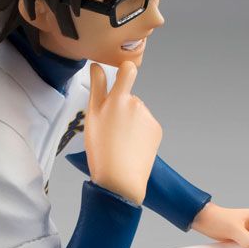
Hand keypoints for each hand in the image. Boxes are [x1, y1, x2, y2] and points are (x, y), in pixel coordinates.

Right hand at [85, 61, 161, 204]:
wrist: (121, 180)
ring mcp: (147, 117)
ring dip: (130, 122)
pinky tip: (132, 147)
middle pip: (127, 98)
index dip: (125, 69)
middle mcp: (135, 104)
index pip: (127, 71)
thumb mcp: (92, 118)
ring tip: (120, 143)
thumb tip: (97, 67)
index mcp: (117, 99)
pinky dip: (140, 133)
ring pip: (136, 114)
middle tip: (110, 132)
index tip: (121, 73)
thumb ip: (96, 88)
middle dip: (121, 109)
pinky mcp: (156, 129)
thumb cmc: (101, 151)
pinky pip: (146, 126)